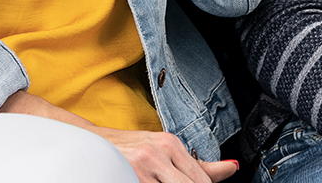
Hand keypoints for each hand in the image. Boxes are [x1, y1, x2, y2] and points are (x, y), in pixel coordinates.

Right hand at [95, 126, 238, 182]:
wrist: (88, 144)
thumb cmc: (128, 149)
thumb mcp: (164, 151)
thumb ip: (199, 165)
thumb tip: (232, 168)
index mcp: (171, 143)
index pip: (202, 181)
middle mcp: (158, 151)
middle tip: (164, 182)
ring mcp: (141, 166)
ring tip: (153, 181)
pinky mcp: (128, 176)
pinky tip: (143, 182)